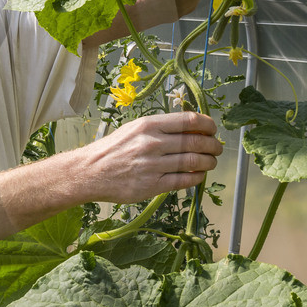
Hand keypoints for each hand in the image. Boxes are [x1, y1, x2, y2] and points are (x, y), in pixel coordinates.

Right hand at [79, 112, 223, 203]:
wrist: (90, 172)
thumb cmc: (113, 149)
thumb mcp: (134, 129)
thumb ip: (161, 128)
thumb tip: (192, 129)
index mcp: (148, 125)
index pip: (190, 121)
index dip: (208, 125)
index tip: (212, 129)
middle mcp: (152, 143)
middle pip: (196, 142)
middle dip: (213, 145)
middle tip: (217, 148)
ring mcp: (153, 165)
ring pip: (194, 162)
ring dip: (208, 162)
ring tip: (210, 162)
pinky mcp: (152, 185)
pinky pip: (184, 180)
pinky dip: (196, 177)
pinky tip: (198, 175)